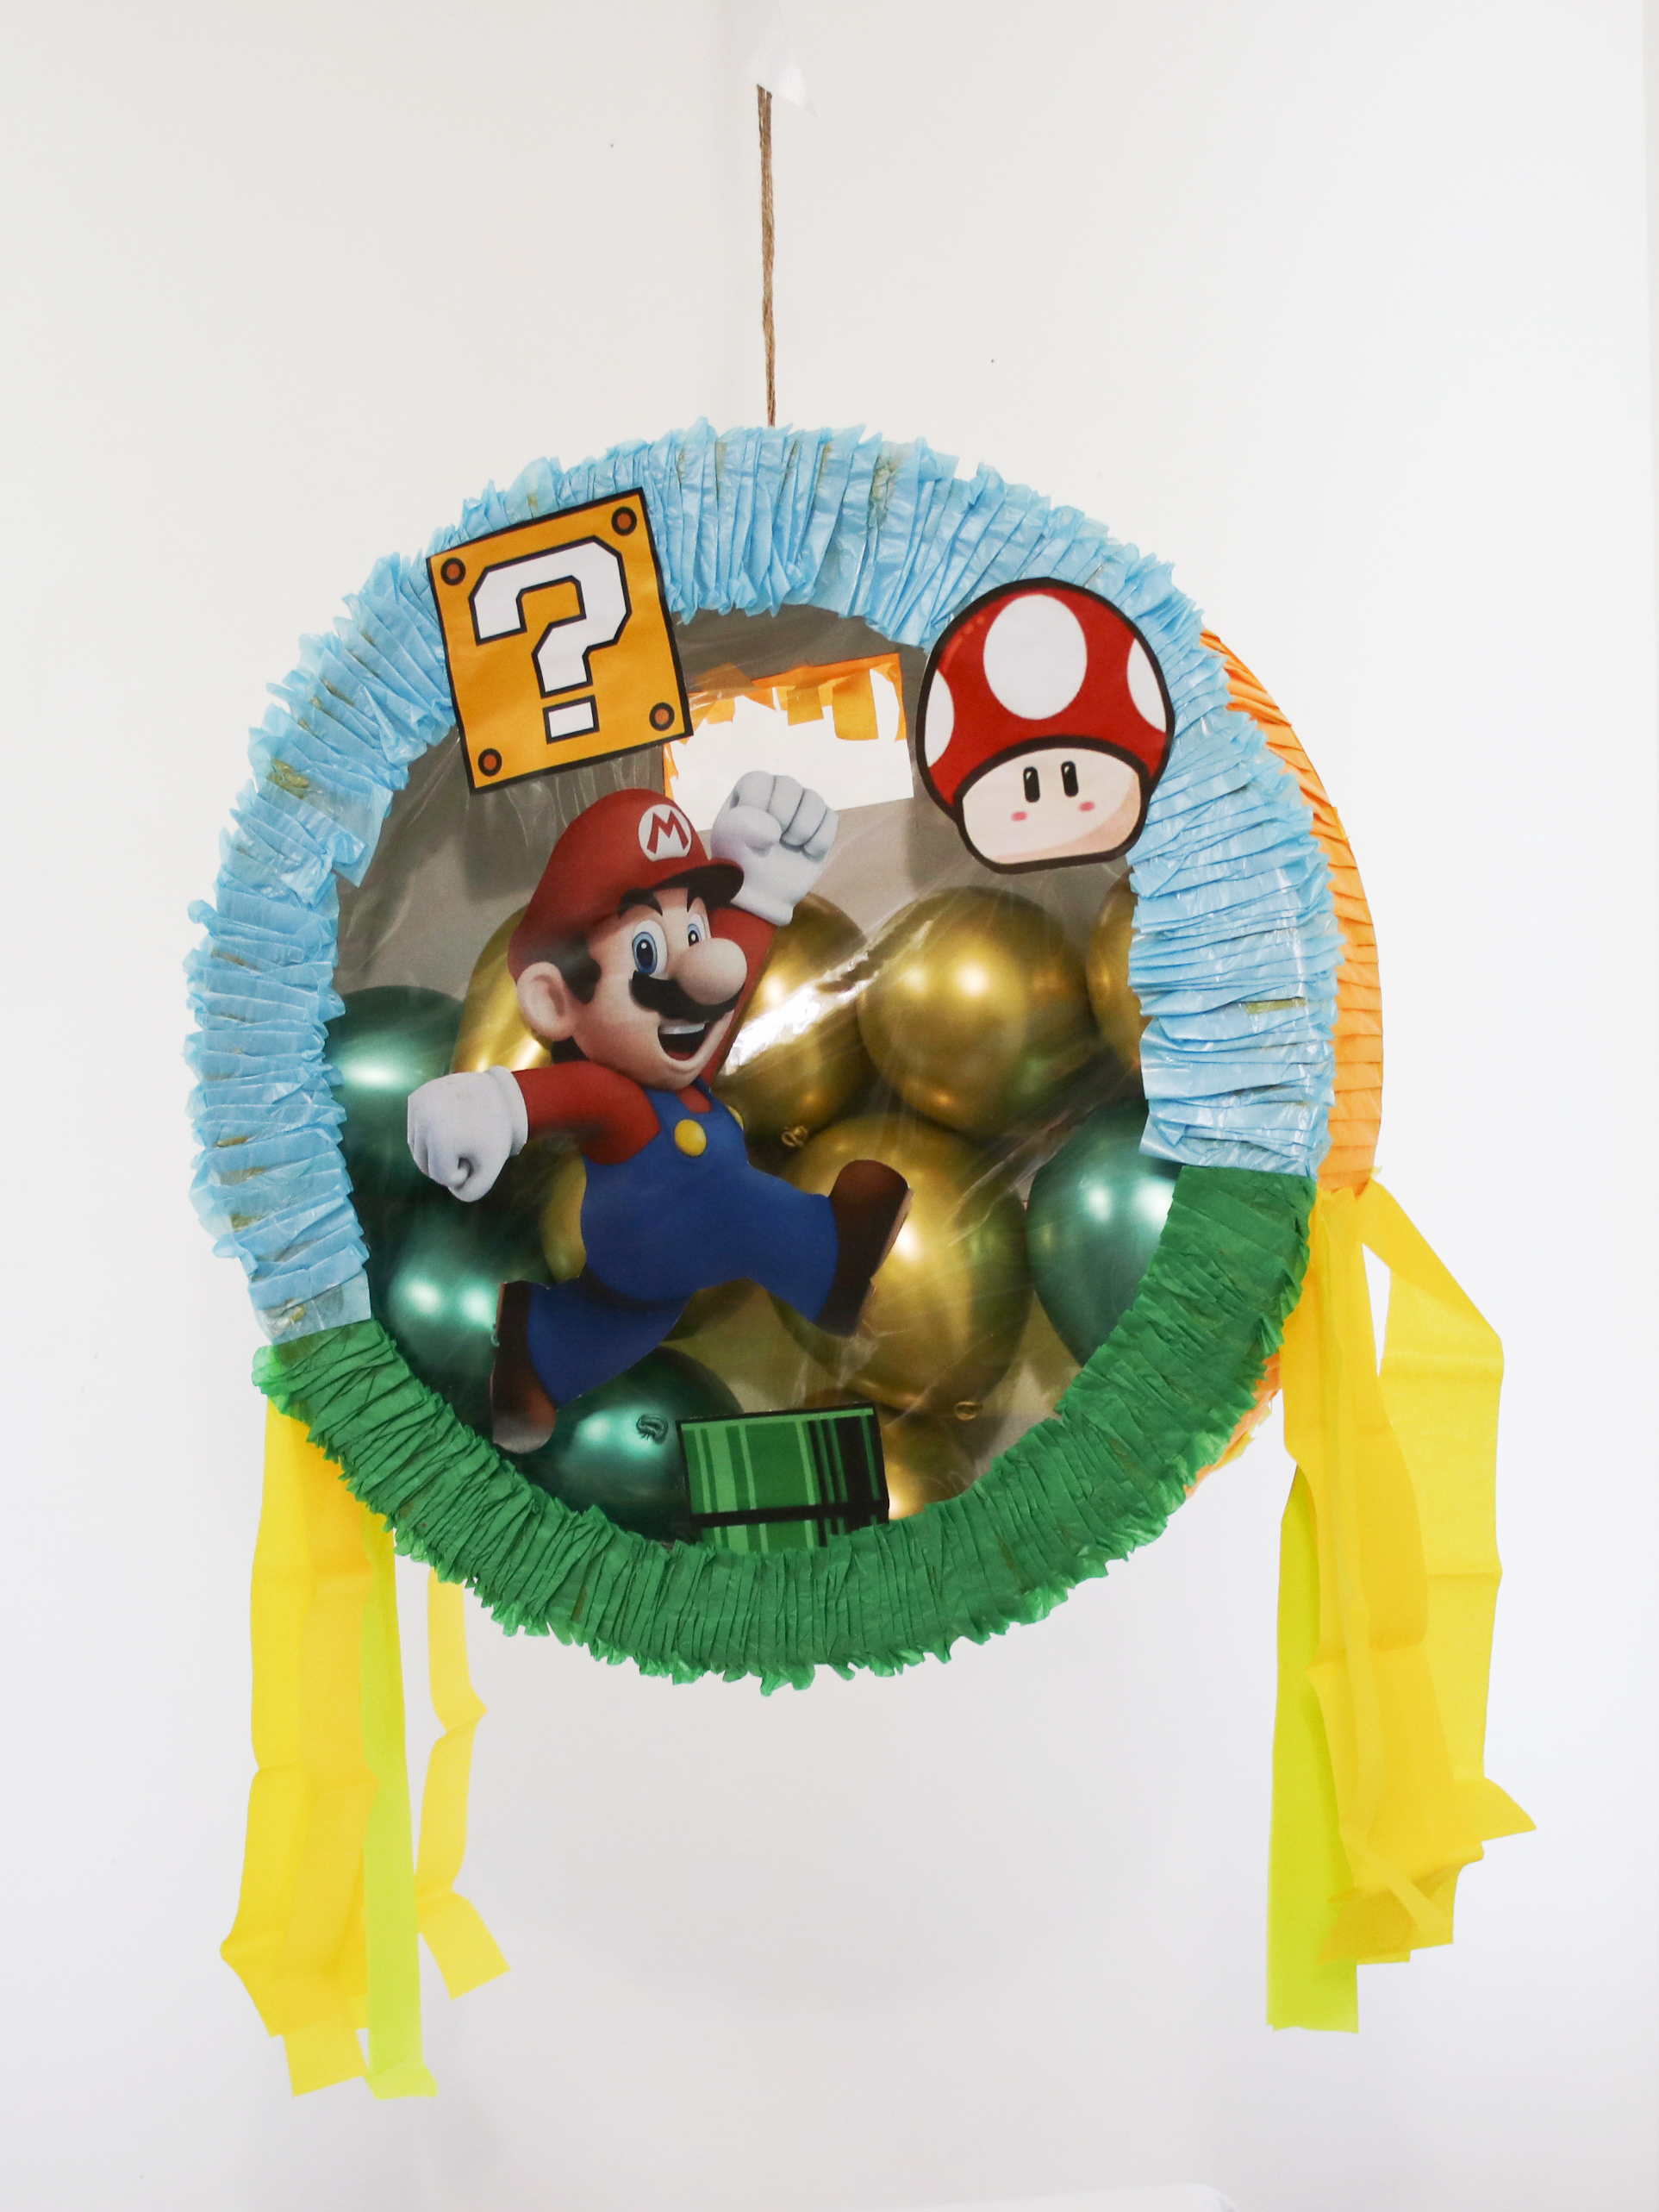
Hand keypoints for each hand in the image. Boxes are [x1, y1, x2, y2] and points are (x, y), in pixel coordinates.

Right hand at [406, 1066, 526, 1201]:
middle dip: (448, 1161)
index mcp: (441, 1138)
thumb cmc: (496, 1133)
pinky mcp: (415, 1098)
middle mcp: (424, 1120)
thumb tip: (449, 1189)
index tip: (476, 1154)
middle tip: (469, 1143)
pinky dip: (430, 1134)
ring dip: (437, 1149)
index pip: (441, 1177)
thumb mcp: (491, 1167)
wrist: (499, 1093)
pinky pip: (415, 1132)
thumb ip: (472, 1192)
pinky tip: (449, 1121)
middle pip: (425, 1165)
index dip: (462, 1172)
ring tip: (459, 1132)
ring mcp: (418, 1106)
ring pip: (418, 1150)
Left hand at [710, 773, 837, 926]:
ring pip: (814, 800)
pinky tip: (807, 852)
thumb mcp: (728, 842)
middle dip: (781, 818)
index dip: (757, 809)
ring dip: (802, 829)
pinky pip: (830, 819)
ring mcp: (802, 805)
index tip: (750, 833)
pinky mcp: (822, 823)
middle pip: (789, 786)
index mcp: (751, 788)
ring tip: (790, 845)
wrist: (761, 892)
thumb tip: (774, 831)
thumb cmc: (739, 862)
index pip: (759, 781)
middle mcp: (778, 790)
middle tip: (773, 841)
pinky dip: (820, 840)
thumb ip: (741, 827)